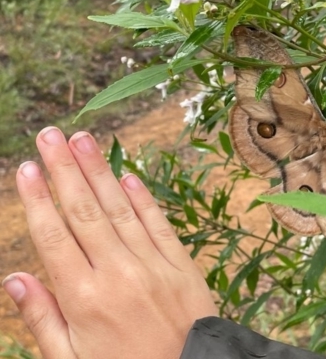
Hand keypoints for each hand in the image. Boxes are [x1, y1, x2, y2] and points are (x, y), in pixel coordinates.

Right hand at [3, 127, 217, 358]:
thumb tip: (14, 278)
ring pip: (119, 208)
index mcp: (85, 299)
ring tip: (82, 140)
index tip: (25, 169)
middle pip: (84, 211)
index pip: (54, 237)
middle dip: (64, 169)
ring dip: (99, 171)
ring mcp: (152, 264)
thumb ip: (42, 318)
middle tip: (49, 135)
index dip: (37, 200)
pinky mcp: (180, 263)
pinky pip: (158, 223)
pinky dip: (143, 197)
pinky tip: (128, 175)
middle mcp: (118, 273)